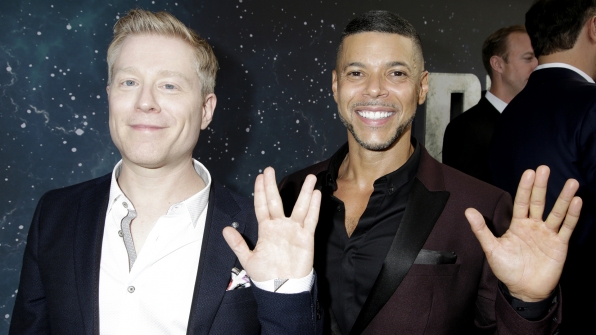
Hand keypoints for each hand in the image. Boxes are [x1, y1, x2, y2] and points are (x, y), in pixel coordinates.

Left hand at [223, 167, 320, 281]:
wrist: (282, 288)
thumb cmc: (266, 275)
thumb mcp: (248, 260)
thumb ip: (238, 244)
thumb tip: (225, 229)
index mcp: (266, 229)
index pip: (262, 206)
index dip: (261, 192)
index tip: (259, 177)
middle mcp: (280, 226)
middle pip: (277, 201)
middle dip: (272, 185)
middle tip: (270, 169)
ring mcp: (294, 230)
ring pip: (299, 206)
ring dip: (304, 192)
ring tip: (309, 177)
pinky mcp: (306, 237)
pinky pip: (310, 219)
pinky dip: (314, 207)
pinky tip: (316, 194)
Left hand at [466, 166, 581, 301]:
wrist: (523, 290)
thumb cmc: (507, 269)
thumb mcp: (491, 248)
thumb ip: (481, 229)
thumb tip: (468, 210)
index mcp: (518, 225)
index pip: (522, 202)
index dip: (525, 188)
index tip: (529, 172)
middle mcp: (534, 226)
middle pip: (539, 202)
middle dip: (541, 186)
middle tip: (544, 168)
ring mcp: (547, 234)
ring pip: (556, 212)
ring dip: (563, 198)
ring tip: (571, 182)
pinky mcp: (559, 245)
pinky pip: (567, 227)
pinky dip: (572, 215)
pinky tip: (576, 202)